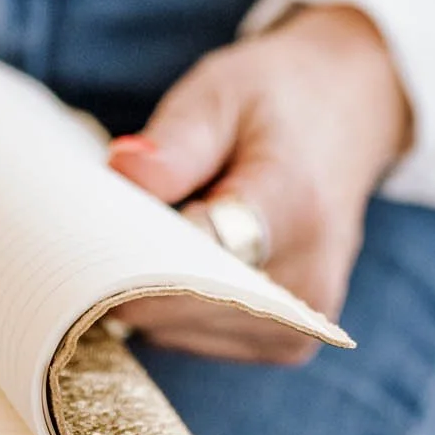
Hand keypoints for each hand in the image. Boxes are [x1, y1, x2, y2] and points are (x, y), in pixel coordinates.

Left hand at [108, 5, 411, 363]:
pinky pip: (196, 339)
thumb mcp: (223, 92)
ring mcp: (303, 324)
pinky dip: (173, 305)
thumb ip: (176, 140)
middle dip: (127, 271)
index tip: (82, 236)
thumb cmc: (277, 99)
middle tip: (104, 222)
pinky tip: (184, 256)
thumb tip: (123, 172)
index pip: (193, 263)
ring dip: (149, 290)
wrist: (352, 112)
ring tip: (163, 228)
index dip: (125, 254)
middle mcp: (307, 281)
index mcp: (293, 206)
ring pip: (177, 333)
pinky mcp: (289, 342)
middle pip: (177, 309)